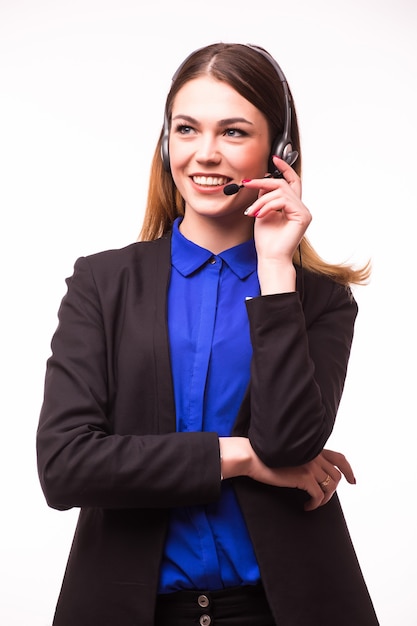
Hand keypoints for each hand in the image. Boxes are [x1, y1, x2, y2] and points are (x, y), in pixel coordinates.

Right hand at [219, 438, 355, 510]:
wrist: (252, 457)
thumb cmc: (264, 456)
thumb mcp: (287, 454)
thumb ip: (300, 458)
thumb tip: (307, 473)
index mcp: (311, 447)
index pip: (338, 457)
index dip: (348, 469)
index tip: (352, 480)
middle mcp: (314, 455)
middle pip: (336, 475)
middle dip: (334, 490)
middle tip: (326, 498)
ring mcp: (310, 465)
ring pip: (330, 486)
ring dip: (325, 498)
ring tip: (314, 503)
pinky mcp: (303, 477)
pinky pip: (319, 495)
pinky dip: (316, 504)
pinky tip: (307, 506)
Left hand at [243, 156, 311, 266]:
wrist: (270, 258)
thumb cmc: (267, 241)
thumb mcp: (262, 213)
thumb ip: (265, 198)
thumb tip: (262, 182)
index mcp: (292, 206)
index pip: (292, 182)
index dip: (285, 169)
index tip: (274, 159)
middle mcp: (301, 208)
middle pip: (283, 184)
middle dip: (263, 183)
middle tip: (247, 184)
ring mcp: (304, 212)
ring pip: (281, 192)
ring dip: (261, 200)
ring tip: (251, 212)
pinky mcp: (303, 217)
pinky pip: (283, 201)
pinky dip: (268, 206)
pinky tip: (259, 216)